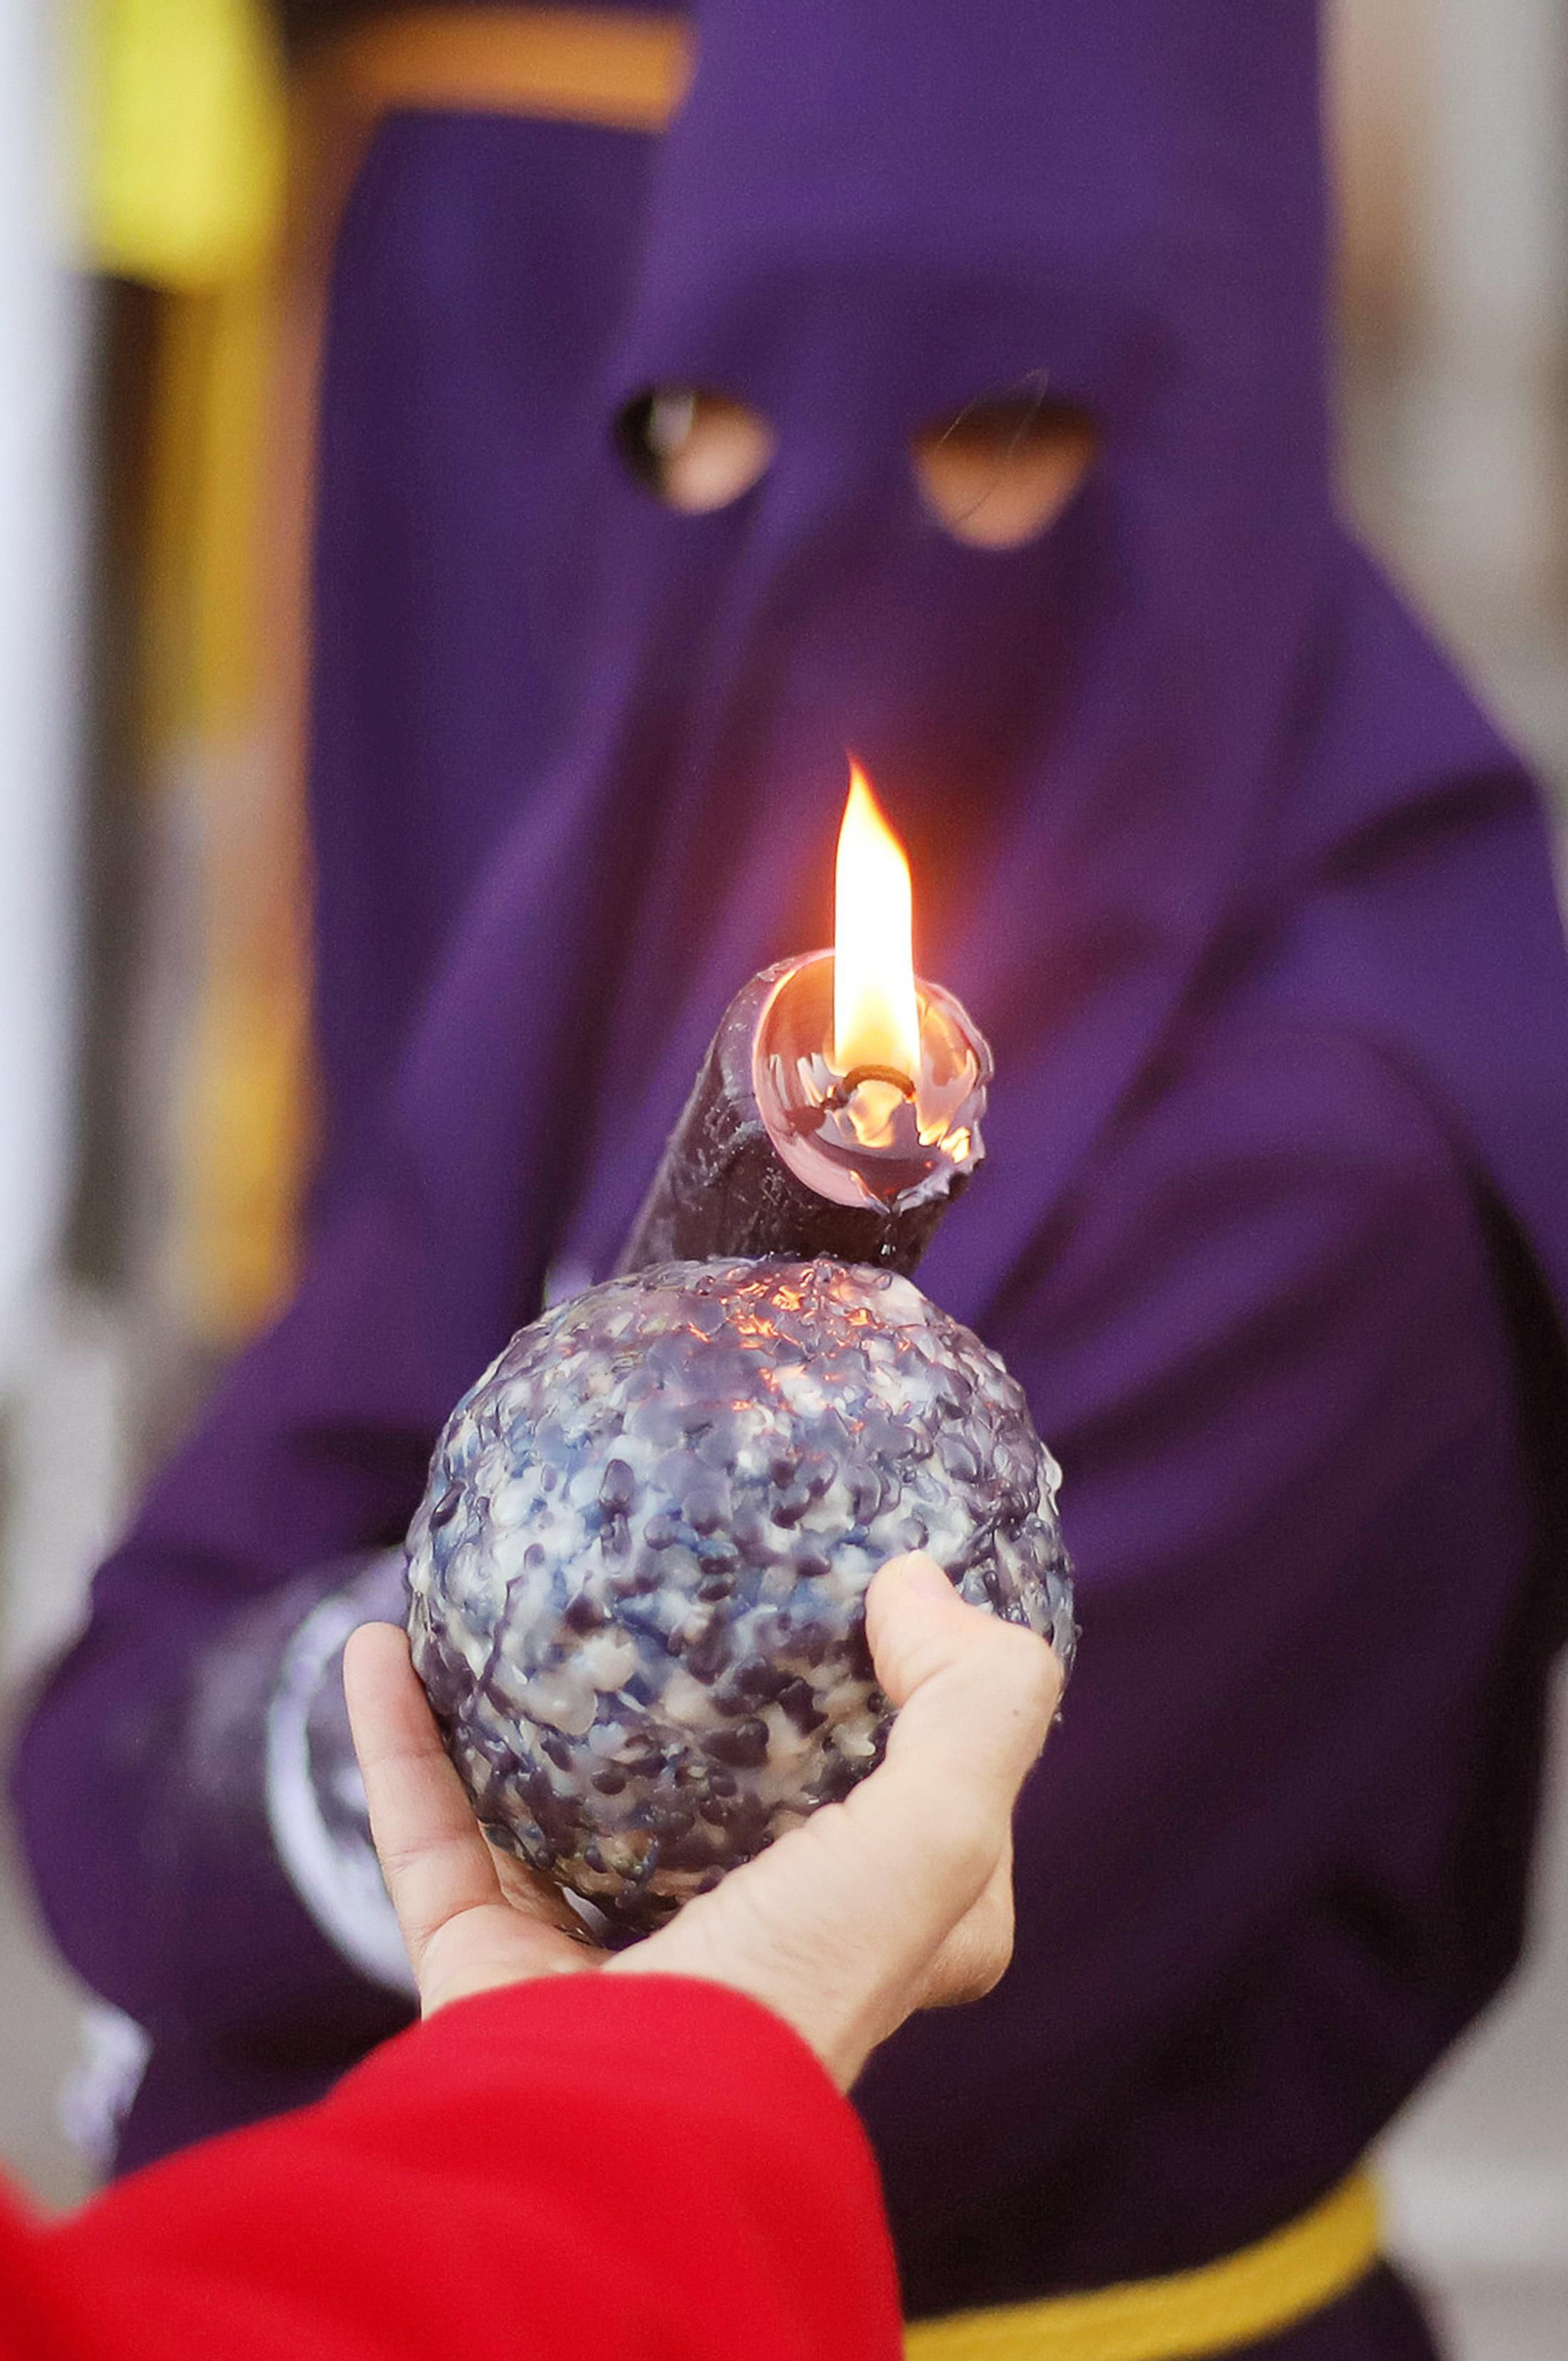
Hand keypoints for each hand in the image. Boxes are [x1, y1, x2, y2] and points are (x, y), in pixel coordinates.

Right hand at [344, 1554, 1061, 2088]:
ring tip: (508, 1600)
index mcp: (855, 1944)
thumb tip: (914, 1580)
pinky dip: (397, 1741)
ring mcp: (596, 1967)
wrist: (610, 2146)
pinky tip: (380, 1646)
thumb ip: (972, 1706)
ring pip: (555, 1814)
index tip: (886, 1619)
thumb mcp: (938, 1841)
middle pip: (721, 1811)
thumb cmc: (791, 1993)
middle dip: (702, 1711)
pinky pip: (429, 1835)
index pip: (921, 1836)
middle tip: (677, 1588)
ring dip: (521, 1712)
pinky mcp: (481, 1974)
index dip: (925, 1736)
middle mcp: (733, 1955)